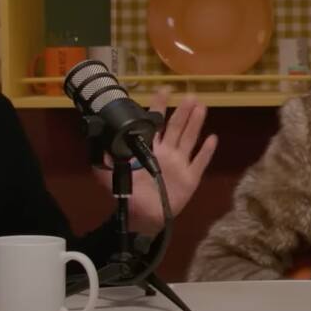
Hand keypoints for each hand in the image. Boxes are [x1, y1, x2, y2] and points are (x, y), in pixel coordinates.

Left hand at [95, 89, 217, 234]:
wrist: (144, 219)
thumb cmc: (131, 197)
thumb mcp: (112, 179)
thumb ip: (105, 164)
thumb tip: (98, 147)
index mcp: (149, 150)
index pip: (155, 124)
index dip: (159, 107)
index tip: (164, 91)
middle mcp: (167, 152)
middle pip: (176, 127)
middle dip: (182, 111)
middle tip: (190, 95)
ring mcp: (180, 164)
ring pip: (189, 139)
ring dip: (195, 123)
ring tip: (201, 107)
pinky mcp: (190, 178)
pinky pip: (200, 162)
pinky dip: (206, 151)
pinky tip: (212, 139)